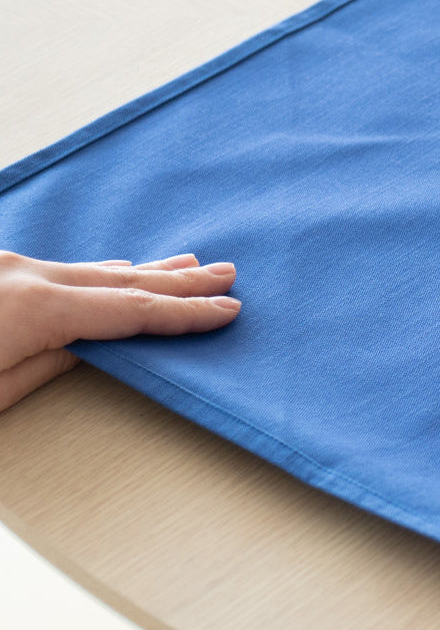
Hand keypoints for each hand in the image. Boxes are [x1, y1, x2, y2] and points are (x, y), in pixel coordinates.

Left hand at [0, 250, 239, 411]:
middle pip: (121, 280)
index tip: (227, 309)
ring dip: (143, 272)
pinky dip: (96, 273)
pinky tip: (117, 268)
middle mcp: (23, 274)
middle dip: (179, 281)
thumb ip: (49, 363)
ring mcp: (5, 266)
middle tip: (225, 274)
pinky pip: (58, 270)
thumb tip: (87, 345)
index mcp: (35, 306)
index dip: (185, 311)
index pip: (131, 309)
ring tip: (188, 265)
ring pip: (90, 270)